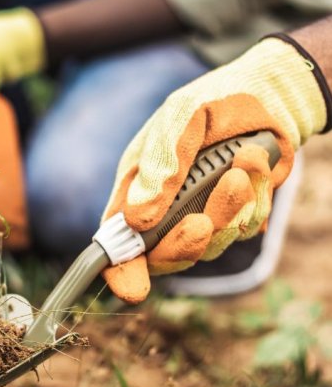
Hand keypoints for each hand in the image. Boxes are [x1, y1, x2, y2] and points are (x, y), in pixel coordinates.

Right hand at [102, 37, 328, 302]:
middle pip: (162, 255)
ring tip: (243, 165)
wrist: (270, 96)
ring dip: (228, 211)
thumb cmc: (213, 101)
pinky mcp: (235, 216)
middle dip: (183, 244)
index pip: (116, 239)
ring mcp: (200, 215)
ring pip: (208, 246)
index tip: (132, 289)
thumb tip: (137, 220)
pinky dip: (253, 200)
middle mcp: (164, 209)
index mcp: (137, 188)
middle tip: (203, 223)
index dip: (120, 268)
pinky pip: (242, 229)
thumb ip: (159, 165)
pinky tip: (253, 166)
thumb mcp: (180, 120)